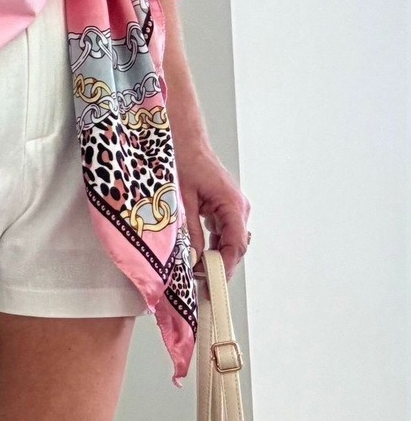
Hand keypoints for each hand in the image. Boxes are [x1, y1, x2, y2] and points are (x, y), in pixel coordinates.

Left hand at [176, 144, 250, 280]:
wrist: (184, 140)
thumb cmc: (185, 160)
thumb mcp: (182, 199)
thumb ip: (189, 229)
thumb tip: (192, 256)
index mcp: (231, 203)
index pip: (237, 243)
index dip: (227, 264)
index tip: (216, 280)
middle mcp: (238, 206)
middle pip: (237, 245)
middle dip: (222, 264)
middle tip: (205, 281)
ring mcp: (233, 206)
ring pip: (230, 239)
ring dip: (217, 254)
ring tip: (200, 270)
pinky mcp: (224, 206)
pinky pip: (224, 230)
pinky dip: (214, 242)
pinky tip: (199, 250)